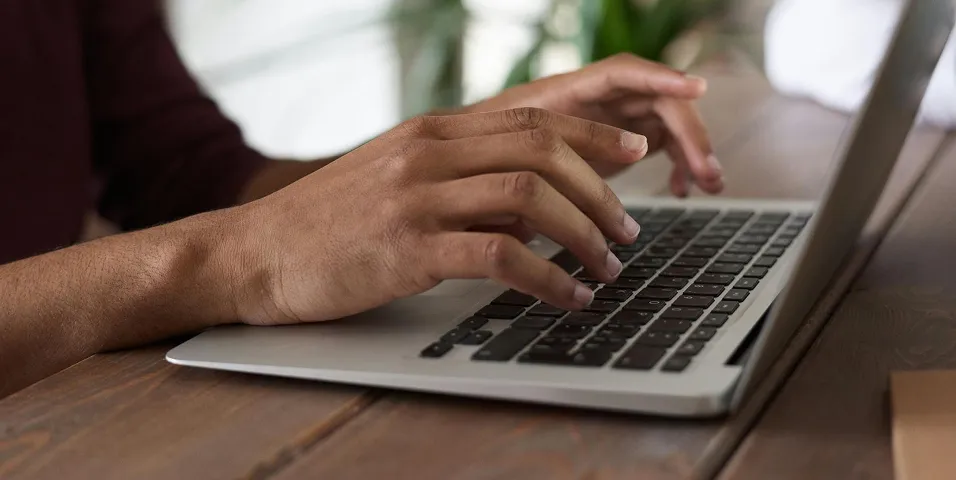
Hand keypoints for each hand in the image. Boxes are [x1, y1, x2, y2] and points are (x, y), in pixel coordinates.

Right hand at [222, 108, 649, 324]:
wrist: (254, 252)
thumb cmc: (329, 223)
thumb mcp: (397, 180)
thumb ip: (462, 180)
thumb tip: (532, 207)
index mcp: (432, 131)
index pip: (533, 118)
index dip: (593, 132)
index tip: (634, 150)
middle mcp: (429, 152)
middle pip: (544, 150)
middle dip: (601, 190)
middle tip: (628, 229)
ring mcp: (417, 197)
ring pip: (531, 198)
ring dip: (583, 234)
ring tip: (607, 266)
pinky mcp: (407, 247)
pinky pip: (500, 256)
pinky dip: (548, 279)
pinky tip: (568, 298)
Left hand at [468, 53, 722, 196]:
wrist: (472, 164)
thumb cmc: (481, 155)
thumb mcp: (502, 160)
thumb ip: (531, 163)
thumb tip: (555, 189)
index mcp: (567, 92)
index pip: (622, 73)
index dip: (660, 77)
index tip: (696, 90)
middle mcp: (597, 99)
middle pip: (657, 101)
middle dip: (689, 133)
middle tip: (707, 171)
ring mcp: (611, 119)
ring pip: (666, 123)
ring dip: (692, 150)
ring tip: (708, 184)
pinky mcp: (619, 142)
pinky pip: (661, 144)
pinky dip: (676, 164)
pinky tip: (682, 190)